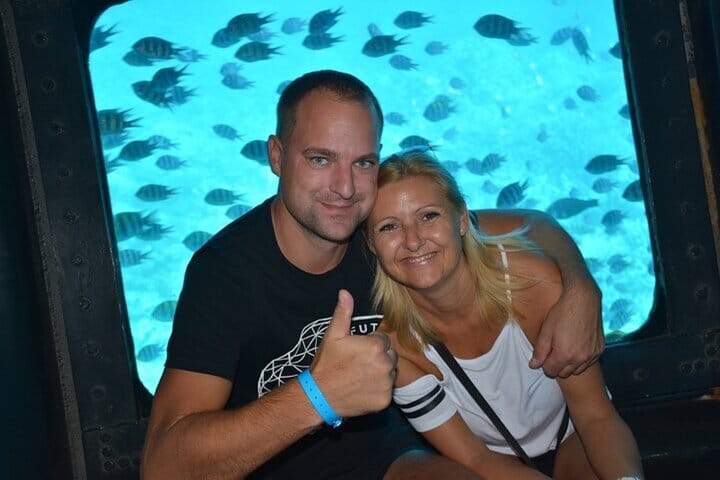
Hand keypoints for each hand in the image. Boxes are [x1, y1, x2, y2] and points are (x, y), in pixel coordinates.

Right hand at [310, 289, 396, 416]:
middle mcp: (385, 364)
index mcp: (375, 346)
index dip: (370, 343)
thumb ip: (343, 313)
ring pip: (390, 372)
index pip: (383, 339)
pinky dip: (378, 389)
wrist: (319, 396)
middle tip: (358, 363)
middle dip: (378, 356)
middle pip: (390, 355)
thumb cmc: (326, 364)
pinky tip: (362, 388)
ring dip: (380, 372)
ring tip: (360, 375)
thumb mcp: (333, 335)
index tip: (357, 351)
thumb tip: (345, 292)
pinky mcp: (384, 400)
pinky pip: (387, 390)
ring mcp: (386, 384)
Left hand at [530, 279, 603, 377]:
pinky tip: (577, 345)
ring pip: (577, 369)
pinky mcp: (600, 349)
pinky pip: (588, 362)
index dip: (544, 364)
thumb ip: (540, 351)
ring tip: (565, 347)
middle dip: (556, 365)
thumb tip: (533, 366)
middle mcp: (581, 358)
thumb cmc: (562, 312)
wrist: (583, 299)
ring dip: (569, 364)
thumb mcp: (546, 331)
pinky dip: (581, 358)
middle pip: (564, 373)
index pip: (551, 372)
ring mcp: (592, 354)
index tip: (544, 355)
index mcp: (565, 355)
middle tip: (553, 350)